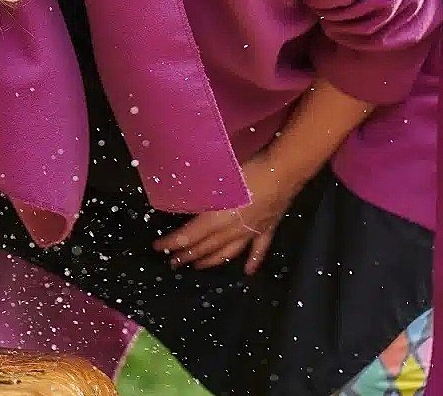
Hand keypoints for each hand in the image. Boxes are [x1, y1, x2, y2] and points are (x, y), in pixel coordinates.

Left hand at [151, 152, 300, 274]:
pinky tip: (247, 272)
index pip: (190, 235)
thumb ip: (202, 192)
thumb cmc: (249, 171)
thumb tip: (183, 196)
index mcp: (218, 218)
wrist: (284, 171)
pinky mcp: (267, 229)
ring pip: (228, 252)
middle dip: (188, 255)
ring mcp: (251, 232)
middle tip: (173, 262)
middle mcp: (232, 230)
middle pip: (206, 246)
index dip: (172, 242)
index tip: (158, 248)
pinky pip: (258, 249)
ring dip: (211, 261)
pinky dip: (252, 261)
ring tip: (198, 267)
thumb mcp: (219, 180)